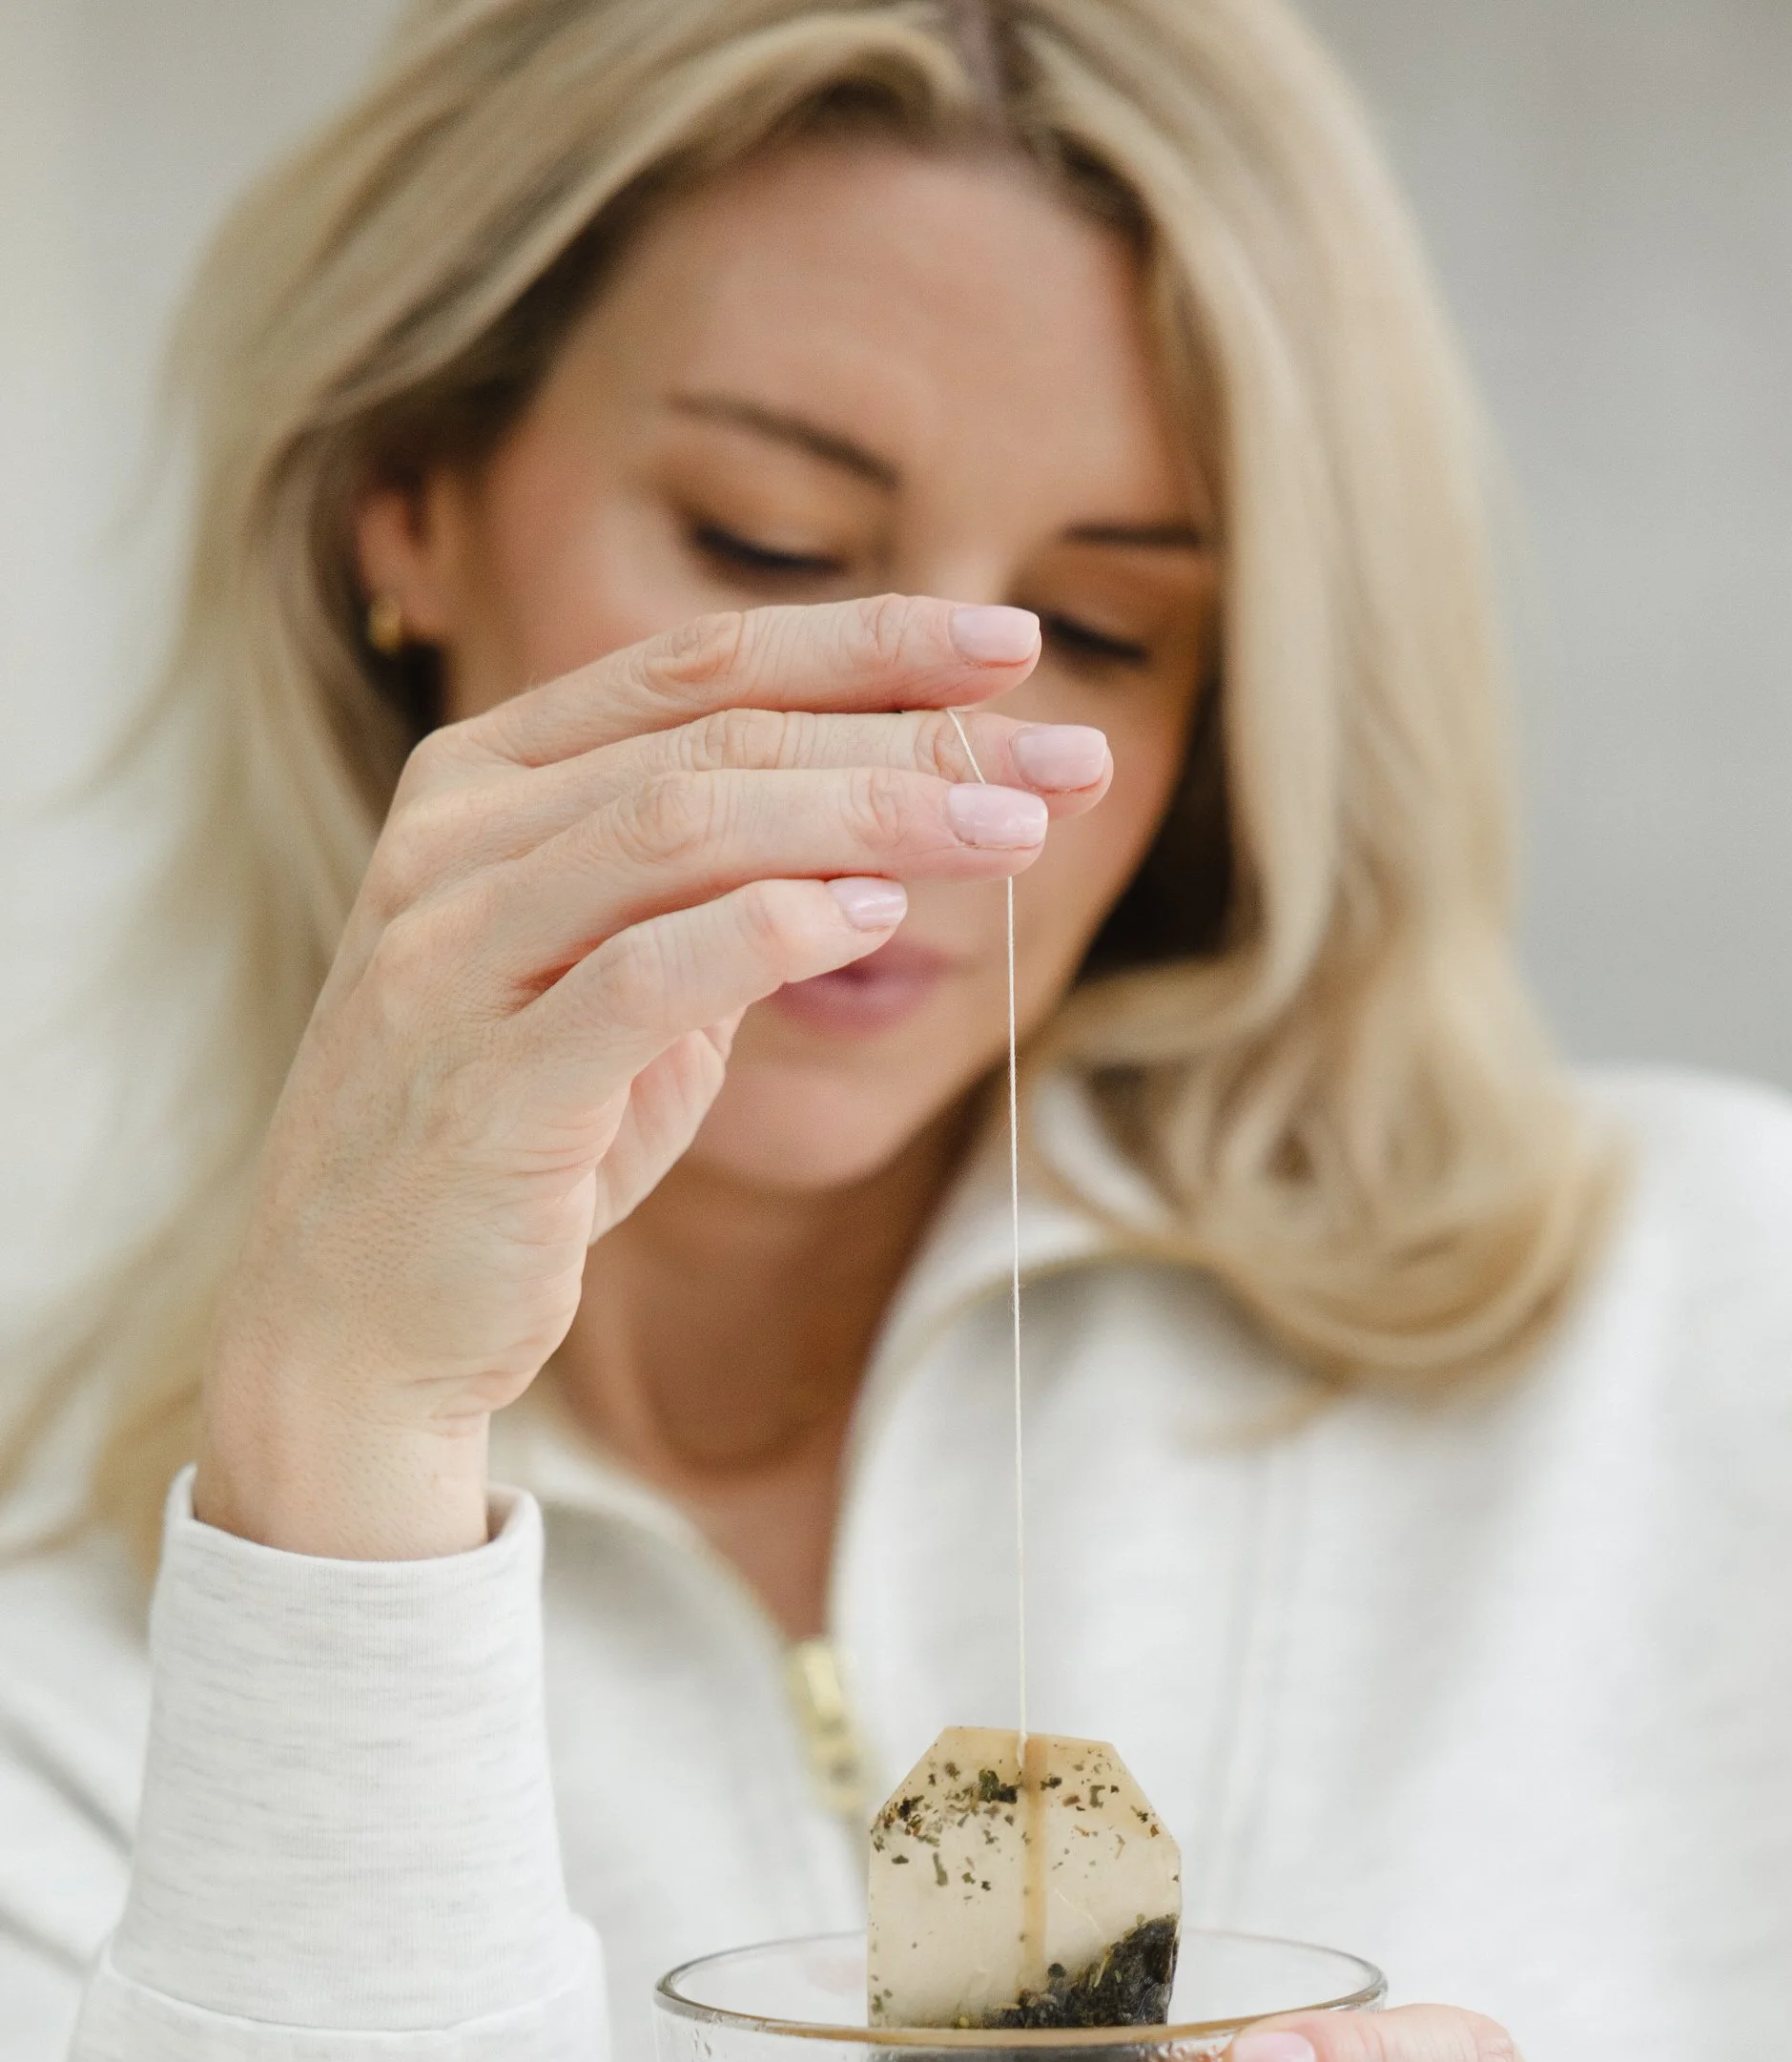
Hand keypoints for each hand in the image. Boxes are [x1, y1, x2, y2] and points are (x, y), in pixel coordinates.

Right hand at [195, 595, 1112, 1558]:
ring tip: (1014, 829)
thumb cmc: (513, 1151)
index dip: (866, 641)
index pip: (697, 665)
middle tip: (1067, 756)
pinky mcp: (489, 1082)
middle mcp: (457, 842)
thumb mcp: (627, 993)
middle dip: (911, 731)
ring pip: (683, 825)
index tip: (1015, 643)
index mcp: (485, 784)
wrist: (359, 1323)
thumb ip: (717, 899)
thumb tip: (881, 839)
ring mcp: (455, 953)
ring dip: (871, 816)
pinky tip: (877, 916)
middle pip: (715, 734)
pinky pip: (642, 976)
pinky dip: (769, 932)